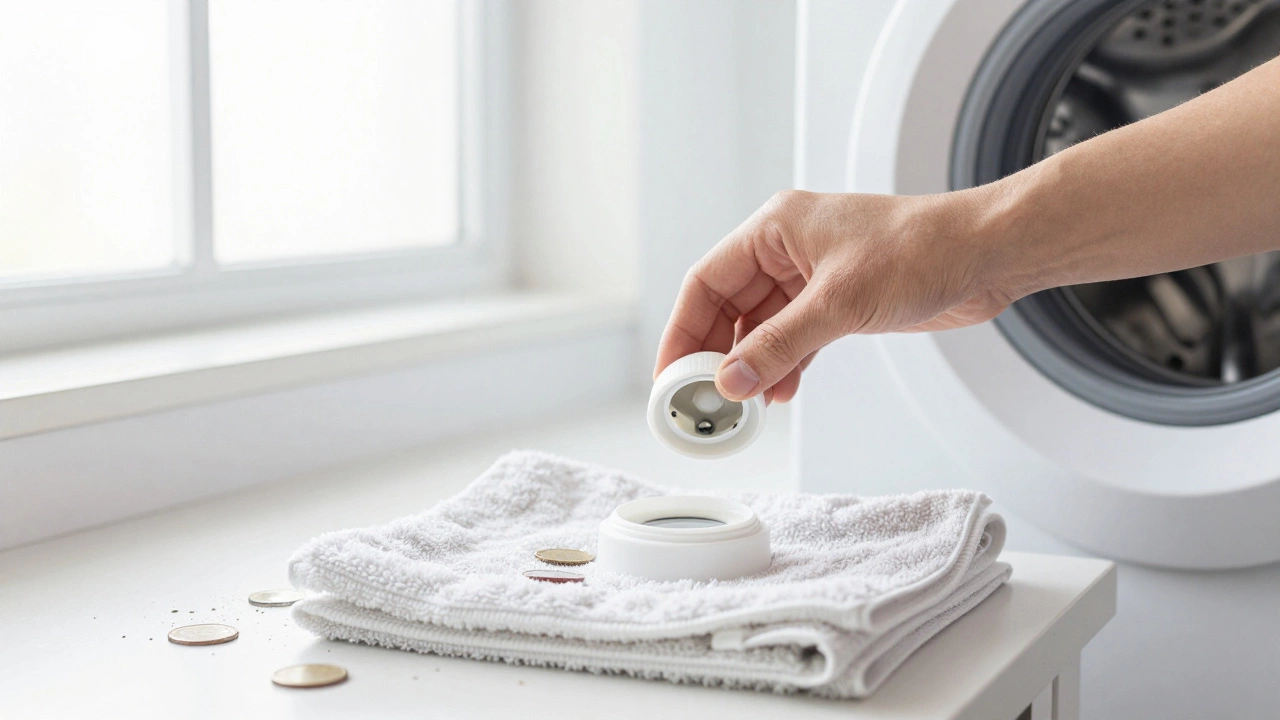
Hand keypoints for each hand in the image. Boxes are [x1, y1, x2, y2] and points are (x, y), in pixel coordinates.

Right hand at [653, 189, 1013, 403]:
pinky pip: (793, 337)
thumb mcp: (840, 302)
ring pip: (761, 327)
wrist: (988, 254)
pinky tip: (779, 393)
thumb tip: (733, 380)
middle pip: (728, 307)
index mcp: (775, 228)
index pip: (707, 281)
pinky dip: (783, 365)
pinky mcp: (838, 301)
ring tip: (742, 405)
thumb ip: (781, 344)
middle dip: (715, 354)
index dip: (683, 330)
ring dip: (751, 365)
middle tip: (703, 398)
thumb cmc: (923, 248)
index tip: (670, 373)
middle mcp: (788, 250)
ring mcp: (813, 277)